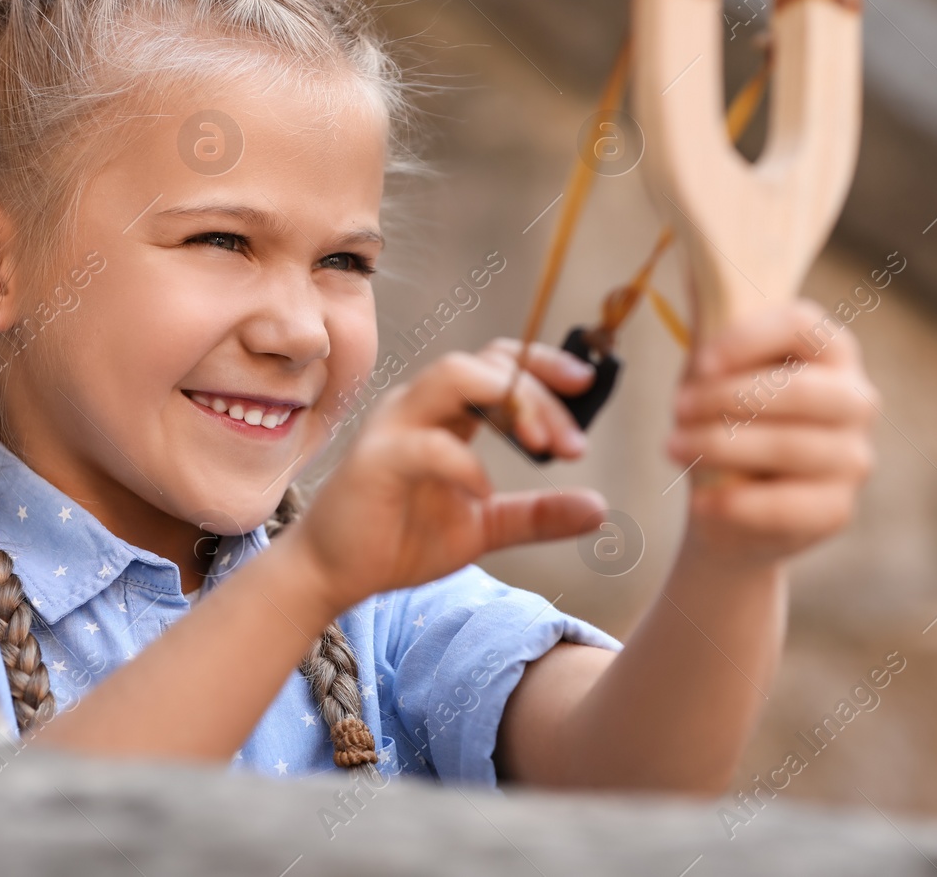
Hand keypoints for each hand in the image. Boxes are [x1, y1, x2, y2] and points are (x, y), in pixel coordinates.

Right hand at [292, 339, 607, 610]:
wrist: (336, 574)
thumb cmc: (400, 539)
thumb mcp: (485, 527)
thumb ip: (537, 513)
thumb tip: (600, 507)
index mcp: (444, 413)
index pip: (498, 362)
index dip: (544, 365)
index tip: (588, 385)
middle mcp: (418, 406)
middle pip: (485, 363)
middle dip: (537, 394)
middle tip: (574, 446)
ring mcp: (393, 427)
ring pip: (452, 376)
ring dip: (509, 402)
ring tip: (541, 447)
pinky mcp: (374, 461)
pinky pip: (426, 444)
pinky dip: (465, 463)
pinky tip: (486, 492)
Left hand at [668, 299, 878, 562]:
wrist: (728, 506)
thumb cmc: (722, 419)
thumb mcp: (713, 368)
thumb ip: (713, 317)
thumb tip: (693, 248)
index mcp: (830, 351)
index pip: (804, 326)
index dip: (748, 340)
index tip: (699, 363)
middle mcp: (855, 399)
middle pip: (798, 390)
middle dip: (724, 401)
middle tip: (674, 411)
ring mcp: (853, 456)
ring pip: (792, 446)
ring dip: (720, 446)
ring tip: (672, 447)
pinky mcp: (837, 509)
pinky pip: (789, 505)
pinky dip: (736, 504)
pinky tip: (699, 504)